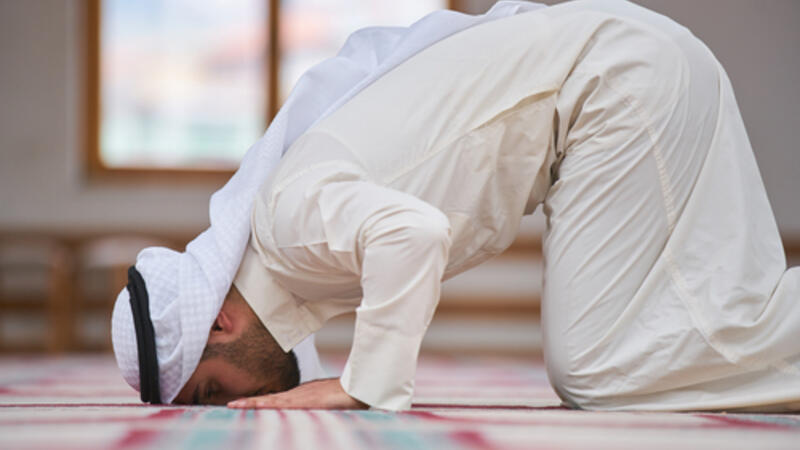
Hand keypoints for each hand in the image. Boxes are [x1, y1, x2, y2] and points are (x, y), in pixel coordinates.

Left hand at [227, 378, 368, 409]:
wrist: (358, 386)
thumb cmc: (347, 395)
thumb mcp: (329, 403)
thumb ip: (319, 407)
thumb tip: (316, 410)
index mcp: (302, 396)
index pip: (276, 400)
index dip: (260, 402)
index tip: (244, 404)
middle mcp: (298, 395)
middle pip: (269, 399)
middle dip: (250, 402)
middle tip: (230, 404)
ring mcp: (300, 397)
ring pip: (271, 400)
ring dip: (252, 403)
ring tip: (234, 405)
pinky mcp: (305, 400)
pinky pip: (282, 403)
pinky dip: (267, 404)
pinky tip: (256, 405)